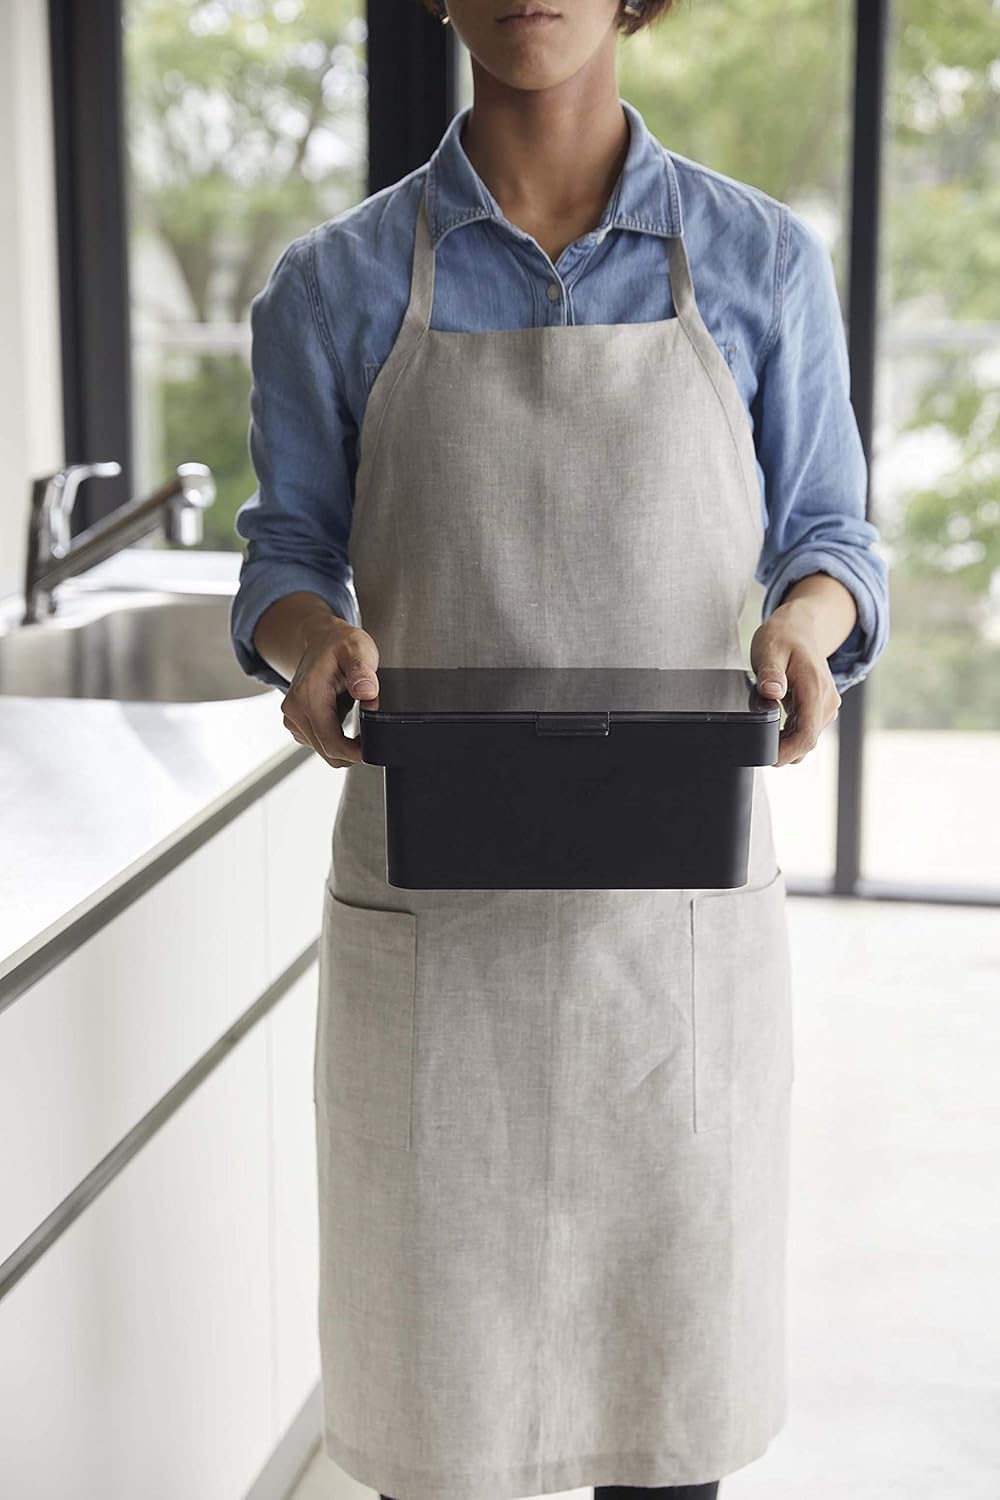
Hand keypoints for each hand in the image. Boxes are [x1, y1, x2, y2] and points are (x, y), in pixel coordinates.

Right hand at [280, 620, 380, 767]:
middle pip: (328, 752)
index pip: (332, 744)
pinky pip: (320, 743)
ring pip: (324, 751)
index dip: (356, 752)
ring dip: (344, 744)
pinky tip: (343, 716)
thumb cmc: (340, 645)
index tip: (374, 746)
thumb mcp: (358, 650)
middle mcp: (294, 711)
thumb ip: (362, 672)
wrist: (321, 639)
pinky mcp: (297, 723)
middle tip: (371, 731)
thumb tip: (367, 692)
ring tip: (356, 716)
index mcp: (307, 697)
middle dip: (352, 750)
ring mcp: (293, 719)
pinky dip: (336, 738)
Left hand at [750, 603, 841, 767]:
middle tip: (756, 743)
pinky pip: (806, 731)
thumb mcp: (769, 650)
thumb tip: (772, 692)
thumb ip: (770, 673)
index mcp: (815, 689)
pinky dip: (789, 734)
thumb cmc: (783, 637)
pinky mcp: (821, 708)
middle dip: (782, 749)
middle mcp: (827, 701)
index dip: (787, 752)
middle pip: (807, 741)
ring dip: (785, 741)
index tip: (768, 759)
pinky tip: (775, 724)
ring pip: (806, 738)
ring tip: (764, 724)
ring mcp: (826, 706)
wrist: (801, 628)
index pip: (806, 734)